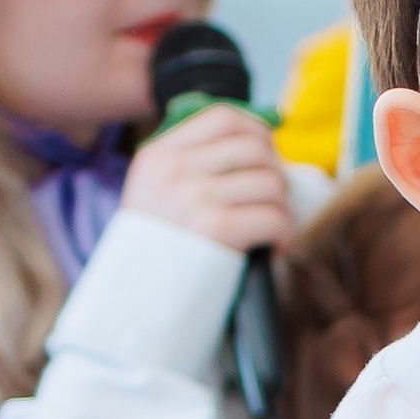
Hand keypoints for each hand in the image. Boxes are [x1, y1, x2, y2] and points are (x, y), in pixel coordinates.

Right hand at [122, 103, 295, 258]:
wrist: (135, 301)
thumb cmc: (156, 253)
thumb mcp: (155, 194)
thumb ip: (192, 165)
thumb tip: (259, 143)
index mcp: (159, 154)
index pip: (223, 117)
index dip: (258, 132)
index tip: (266, 157)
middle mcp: (175, 168)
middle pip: (256, 147)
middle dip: (276, 175)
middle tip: (271, 203)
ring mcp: (194, 195)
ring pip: (271, 182)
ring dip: (282, 209)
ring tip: (270, 230)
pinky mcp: (216, 227)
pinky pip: (274, 217)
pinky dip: (284, 235)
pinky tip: (274, 249)